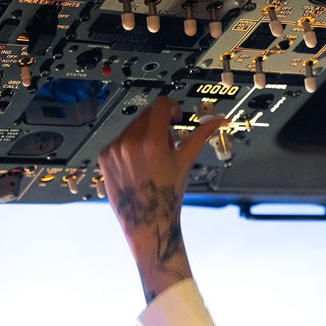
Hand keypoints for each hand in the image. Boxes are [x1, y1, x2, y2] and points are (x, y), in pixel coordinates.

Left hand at [98, 96, 226, 302]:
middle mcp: (130, 143)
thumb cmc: (168, 195)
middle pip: (147, 115)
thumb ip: (202, 135)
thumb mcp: (185, 162)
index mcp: (152, 142)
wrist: (146, 220)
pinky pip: (119, 140)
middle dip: (159, 124)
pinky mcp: (104, 156)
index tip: (175, 117)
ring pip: (132, 127)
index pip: (161, 105)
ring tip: (151, 159)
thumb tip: (220, 121)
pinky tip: (137, 165)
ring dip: (144, 135)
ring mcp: (114, 150)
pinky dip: (129, 147)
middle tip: (166, 145)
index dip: (172, 108)